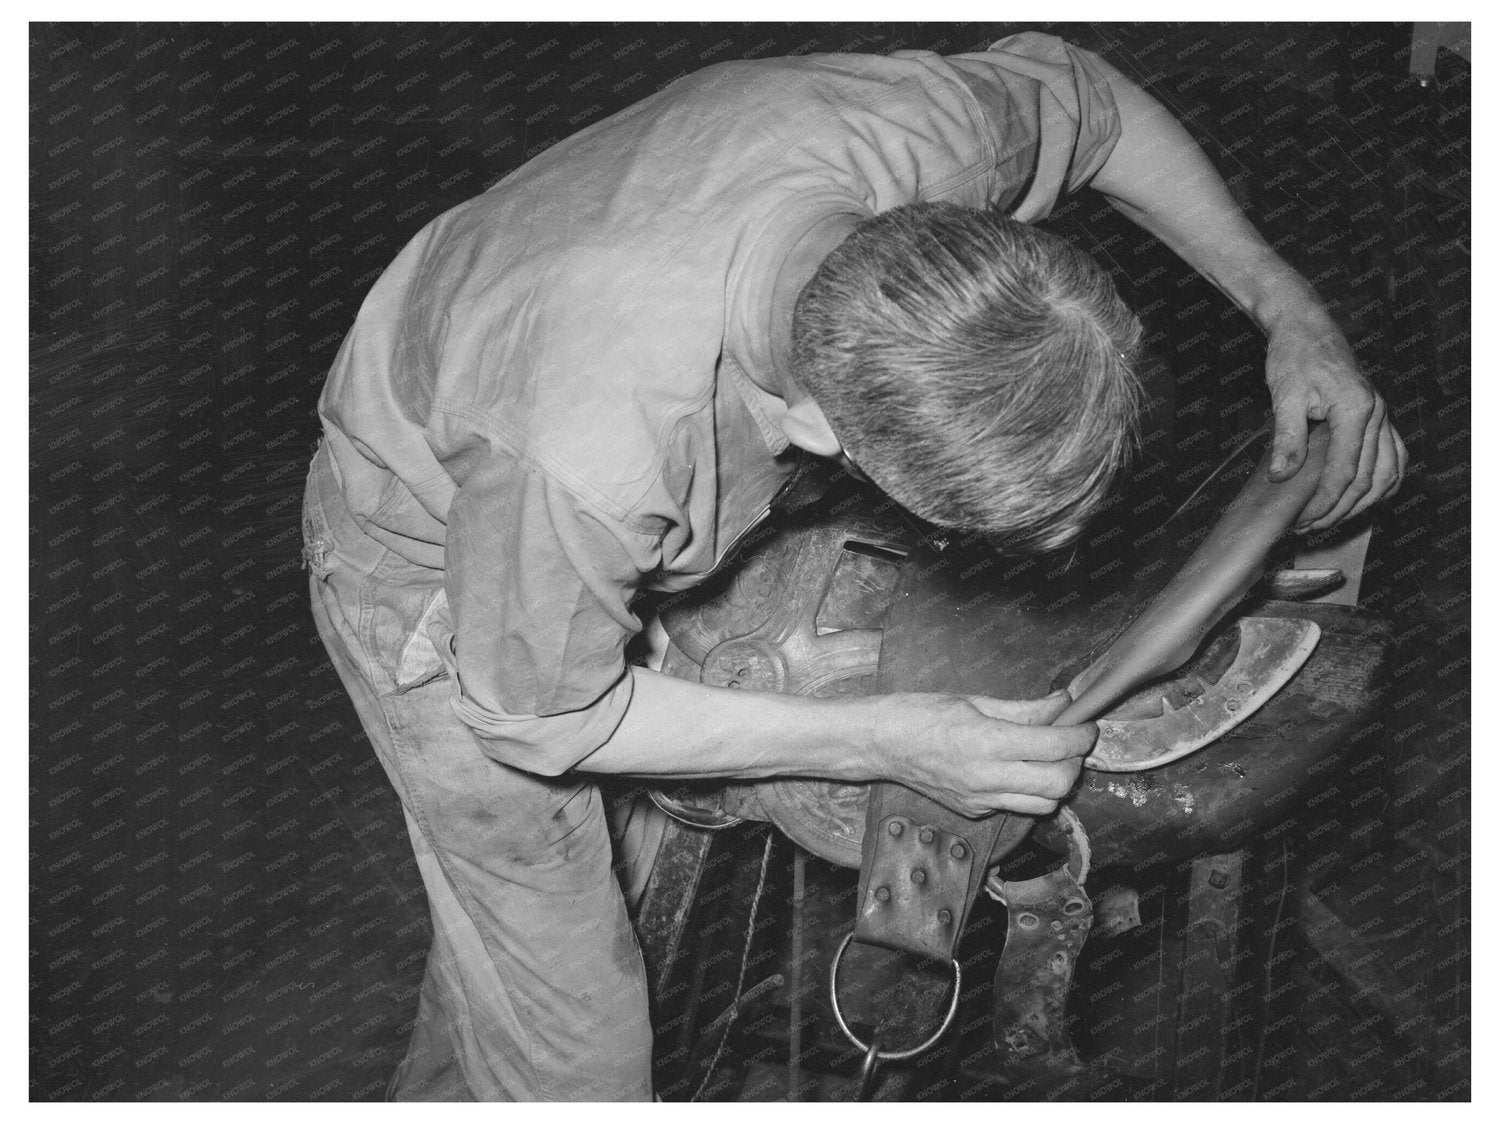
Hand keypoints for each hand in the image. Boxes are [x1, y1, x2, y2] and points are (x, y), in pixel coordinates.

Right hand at [877, 689, 1094, 817]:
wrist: (881, 743)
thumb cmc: (921, 713)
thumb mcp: (975, 701)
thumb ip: (1024, 709)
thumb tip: (1062, 703)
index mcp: (988, 742)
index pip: (1055, 747)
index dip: (1080, 736)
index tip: (1087, 725)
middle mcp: (987, 777)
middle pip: (1058, 784)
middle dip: (1075, 763)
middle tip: (1071, 743)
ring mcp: (981, 799)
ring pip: (1044, 804)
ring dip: (1056, 782)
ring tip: (1048, 759)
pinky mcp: (974, 811)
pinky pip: (1016, 807)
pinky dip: (1028, 790)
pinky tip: (1017, 769)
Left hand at [1264, 313, 1406, 530]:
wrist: (1307, 330)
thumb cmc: (1295, 356)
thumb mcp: (1284, 396)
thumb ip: (1287, 438)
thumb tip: (1283, 476)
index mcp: (1356, 408)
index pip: (1345, 471)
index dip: (1324, 502)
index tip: (1302, 520)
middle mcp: (1378, 414)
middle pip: (1368, 479)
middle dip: (1339, 509)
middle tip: (1308, 526)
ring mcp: (1383, 416)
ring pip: (1388, 473)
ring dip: (1363, 503)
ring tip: (1331, 519)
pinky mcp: (1381, 418)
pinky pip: (1394, 458)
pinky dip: (1383, 484)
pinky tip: (1362, 499)